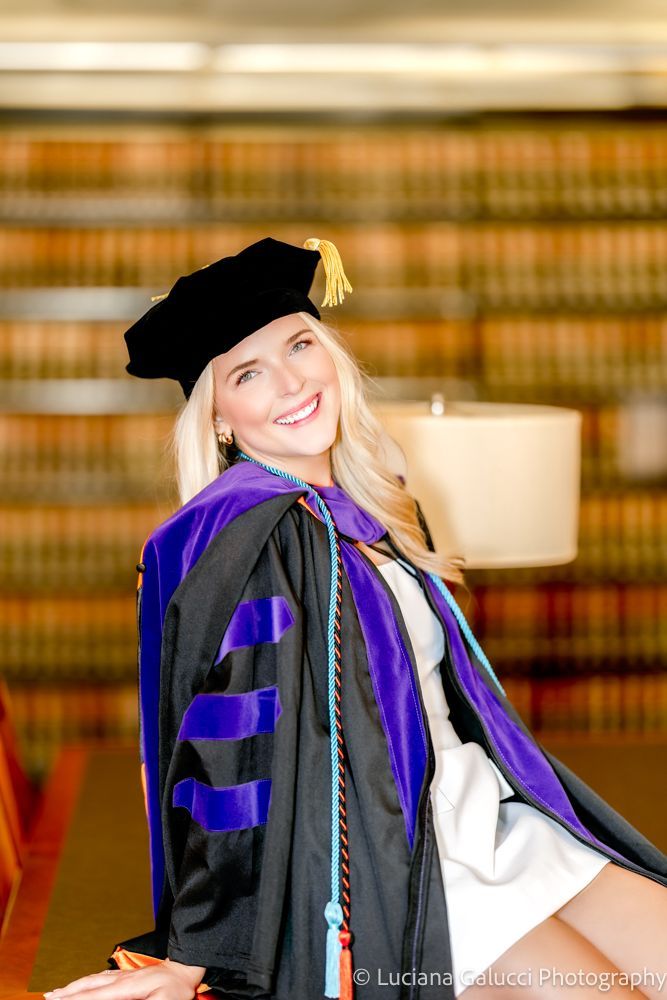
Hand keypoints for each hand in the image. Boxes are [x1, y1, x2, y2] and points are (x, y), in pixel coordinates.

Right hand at [43, 960, 207, 999]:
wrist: (186, 967)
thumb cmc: (177, 990)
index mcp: (128, 988)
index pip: (96, 996)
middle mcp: (121, 979)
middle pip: (89, 987)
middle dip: (67, 994)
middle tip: (48, 998)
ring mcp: (123, 975)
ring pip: (92, 980)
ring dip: (73, 987)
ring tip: (55, 993)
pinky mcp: (127, 975)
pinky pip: (100, 977)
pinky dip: (85, 982)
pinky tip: (79, 985)